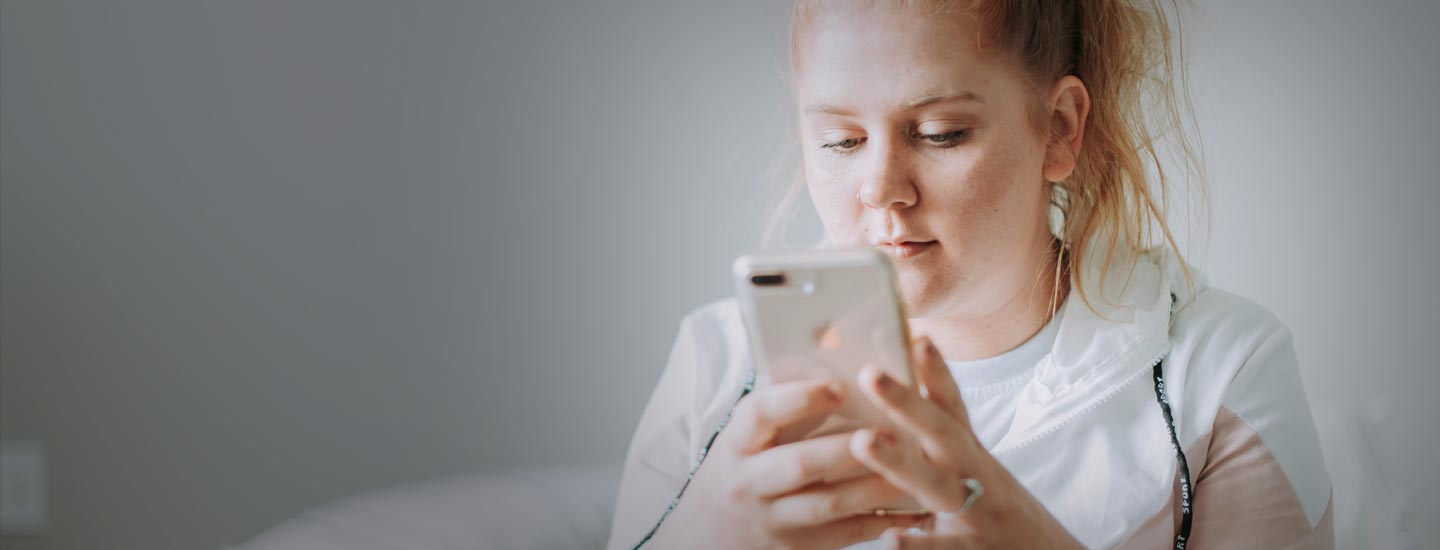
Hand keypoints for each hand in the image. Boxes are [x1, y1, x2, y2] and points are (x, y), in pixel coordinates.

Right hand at [652, 379, 927, 548]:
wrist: (705, 535)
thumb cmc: (737, 471)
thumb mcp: (741, 439)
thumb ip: (780, 410)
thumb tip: (835, 359)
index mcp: (734, 444)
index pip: (759, 413)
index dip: (799, 398)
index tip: (840, 385)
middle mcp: (747, 483)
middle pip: (801, 463)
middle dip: (850, 447)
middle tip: (895, 430)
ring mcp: (771, 520)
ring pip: (829, 503)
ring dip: (876, 484)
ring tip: (916, 465)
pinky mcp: (796, 548)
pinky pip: (845, 536)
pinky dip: (883, 522)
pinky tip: (915, 507)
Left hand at [849, 337, 1083, 549]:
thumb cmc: (996, 509)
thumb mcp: (972, 468)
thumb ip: (935, 438)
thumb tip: (889, 400)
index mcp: (970, 452)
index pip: (953, 406)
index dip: (935, 371)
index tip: (917, 334)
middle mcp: (976, 475)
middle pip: (942, 434)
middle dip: (906, 402)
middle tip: (870, 373)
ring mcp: (977, 513)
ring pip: (938, 485)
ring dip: (900, 462)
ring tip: (864, 440)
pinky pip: (943, 548)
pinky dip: (919, 544)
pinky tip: (891, 537)